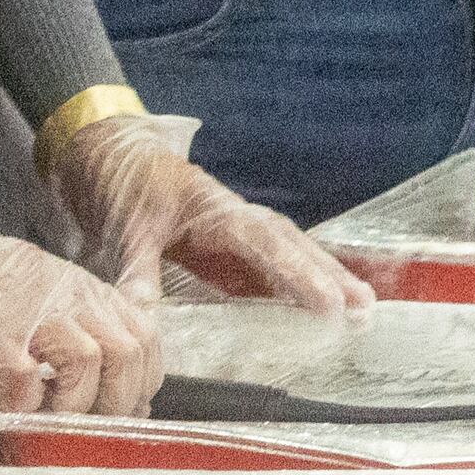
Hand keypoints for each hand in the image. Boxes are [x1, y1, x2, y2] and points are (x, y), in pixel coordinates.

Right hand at [0, 189, 162, 416]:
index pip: (147, 340)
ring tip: (55, 421)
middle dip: (120, 401)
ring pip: (89, 362)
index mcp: (94, 295)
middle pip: (129, 353)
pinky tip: (14, 408)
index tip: (130, 408)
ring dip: (76, 404)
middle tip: (95, 426)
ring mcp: (37, 318)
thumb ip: (90, 327)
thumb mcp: (61, 293)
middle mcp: (76, 302)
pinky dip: (25, 404)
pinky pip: (26, 378)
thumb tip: (115, 384)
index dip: (144, 382)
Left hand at [47, 115, 370, 315]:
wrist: (110, 157)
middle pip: (293, 246)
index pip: (266, 244)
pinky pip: (271, 265)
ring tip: (361, 308)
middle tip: (365, 308)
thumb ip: (137, 273)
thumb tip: (141, 317)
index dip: (299, 274)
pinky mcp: (227, 246)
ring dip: (325, 278)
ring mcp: (236, 232)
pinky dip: (299, 283)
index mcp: (217, 210)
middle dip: (330, 276)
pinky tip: (319, 305)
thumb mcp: (122, 231)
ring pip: (290, 253)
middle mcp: (237, 218)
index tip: (328, 302)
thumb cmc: (123, 186)